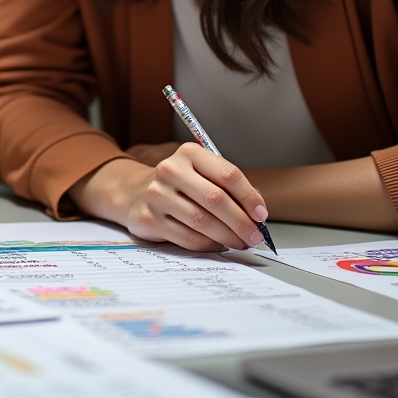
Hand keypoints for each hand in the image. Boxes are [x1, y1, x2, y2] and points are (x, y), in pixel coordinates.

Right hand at [68, 143, 268, 251]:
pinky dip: (209, 244)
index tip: (261, 214)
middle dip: (241, 222)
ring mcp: (157, 195)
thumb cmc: (180, 185)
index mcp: (188, 153)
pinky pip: (188, 238)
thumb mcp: (201, 173)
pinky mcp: (149, 219)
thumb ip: (228, 187)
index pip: (227, 174)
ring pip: (203, 222)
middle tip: (254, 236)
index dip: (249, 197)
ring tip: (239, 242)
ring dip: (228, 237)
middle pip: (216, 199)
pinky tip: (216, 243)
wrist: (135, 192)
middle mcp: (170, 170)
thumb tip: (257, 211)